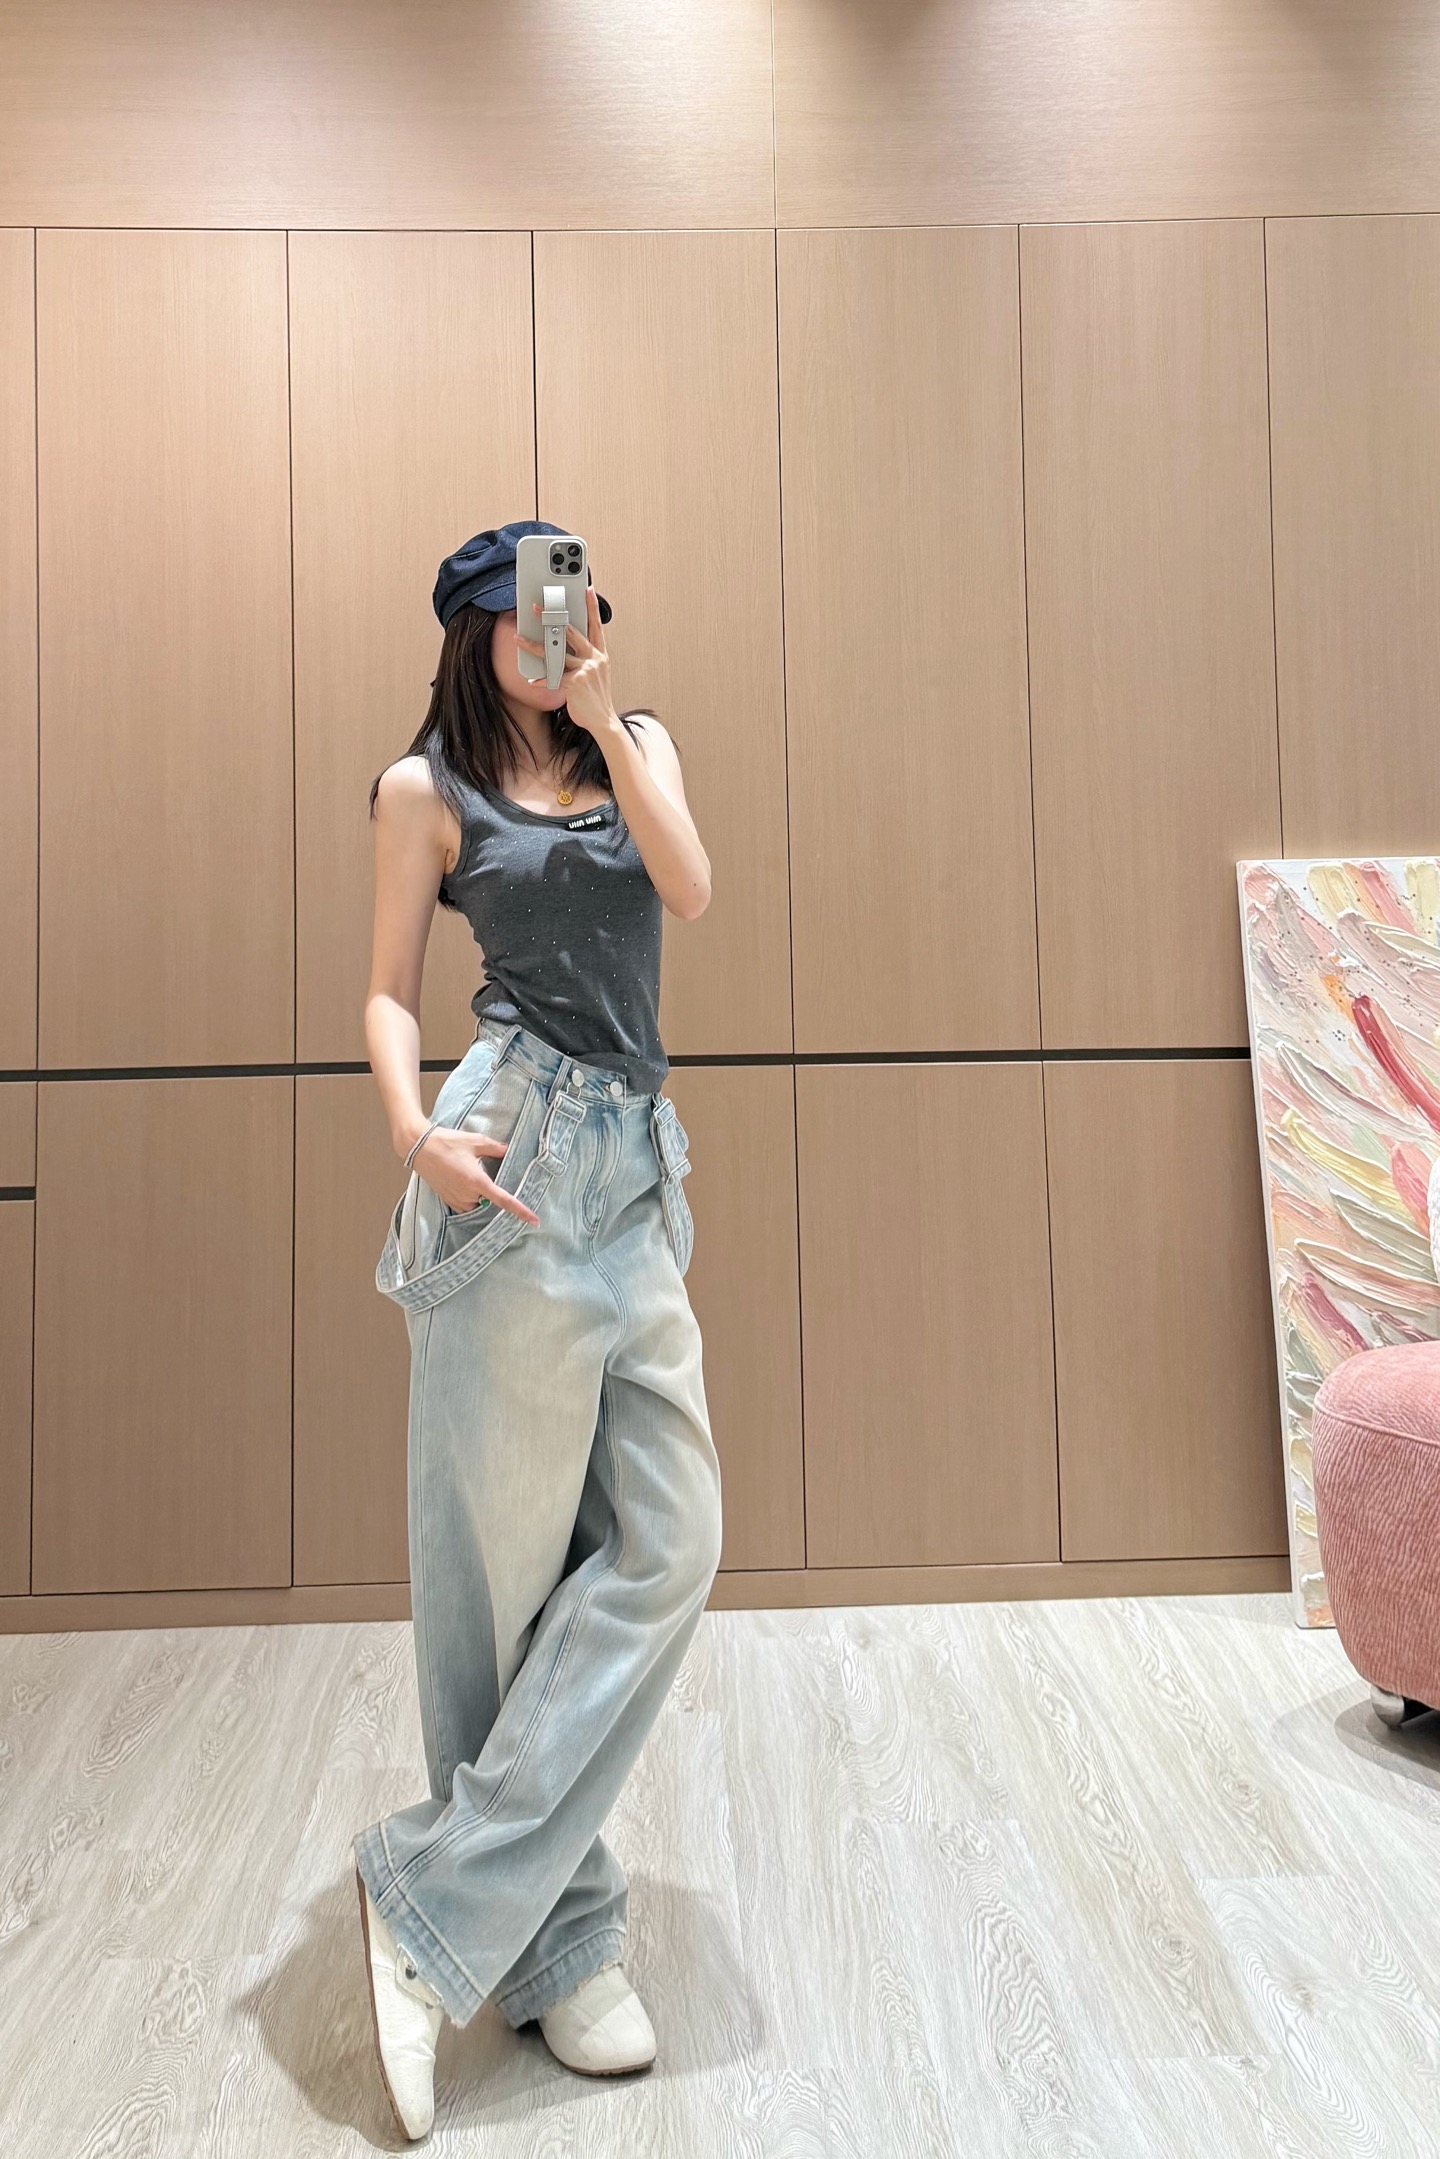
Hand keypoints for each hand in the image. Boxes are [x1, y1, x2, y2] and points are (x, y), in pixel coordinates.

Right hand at [413, 1125, 540, 1225]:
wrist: (419, 1147)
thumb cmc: (447, 1142)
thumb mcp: (476, 1141)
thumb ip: (495, 1148)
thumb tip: (508, 1151)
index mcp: (477, 1181)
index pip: (504, 1201)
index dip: (521, 1211)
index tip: (534, 1220)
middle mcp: (467, 1195)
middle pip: (490, 1200)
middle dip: (490, 1189)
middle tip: (479, 1169)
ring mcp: (456, 1199)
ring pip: (477, 1204)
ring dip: (479, 1193)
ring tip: (467, 1172)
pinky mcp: (447, 1200)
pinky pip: (465, 1204)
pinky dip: (468, 1196)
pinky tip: (461, 1179)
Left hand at [514, 582, 618, 736]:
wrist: (603, 720)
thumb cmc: (596, 697)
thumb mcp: (596, 673)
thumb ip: (584, 657)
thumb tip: (565, 646)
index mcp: (600, 653)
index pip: (596, 625)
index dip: (592, 606)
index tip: (588, 589)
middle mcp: (594, 658)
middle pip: (570, 631)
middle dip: (551, 617)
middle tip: (536, 607)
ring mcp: (585, 669)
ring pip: (555, 652)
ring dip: (534, 646)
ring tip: (519, 639)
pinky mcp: (575, 682)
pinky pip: (553, 677)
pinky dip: (541, 679)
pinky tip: (532, 680)